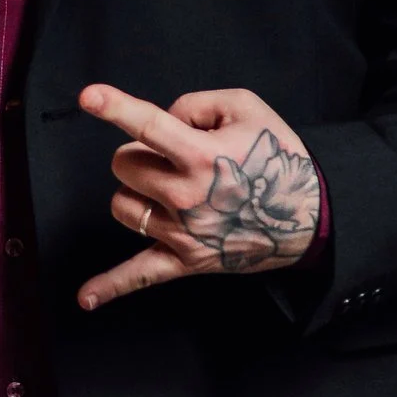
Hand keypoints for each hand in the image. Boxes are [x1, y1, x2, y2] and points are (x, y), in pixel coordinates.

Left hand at [75, 85, 322, 310]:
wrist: (310, 215)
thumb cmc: (278, 157)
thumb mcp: (247, 109)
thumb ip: (195, 105)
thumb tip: (160, 121)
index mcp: (203, 155)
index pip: (149, 125)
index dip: (116, 107)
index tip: (88, 97)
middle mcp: (187, 196)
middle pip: (124, 164)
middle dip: (142, 153)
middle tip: (176, 157)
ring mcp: (182, 233)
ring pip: (122, 204)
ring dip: (137, 193)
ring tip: (170, 190)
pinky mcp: (185, 261)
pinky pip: (140, 276)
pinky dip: (111, 286)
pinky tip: (85, 299)